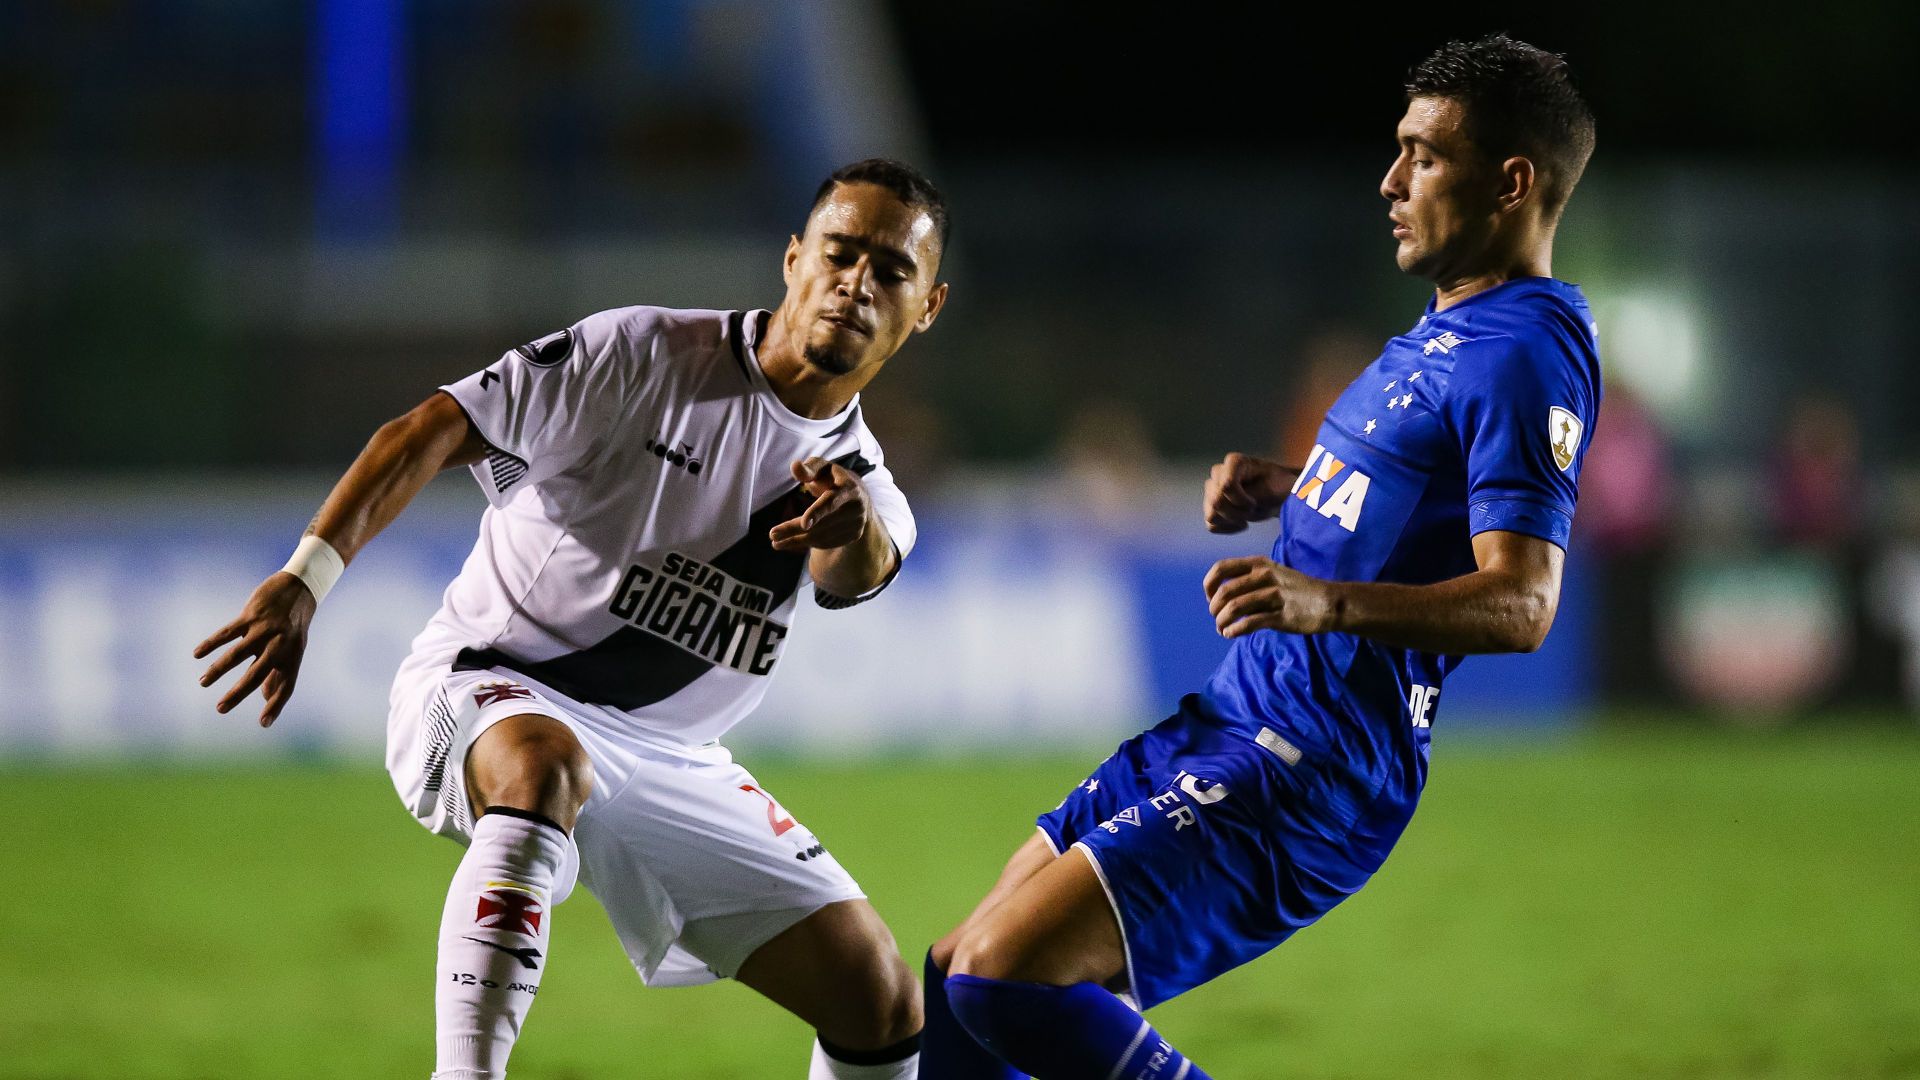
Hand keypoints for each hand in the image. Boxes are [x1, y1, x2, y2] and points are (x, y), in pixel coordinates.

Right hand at [193, 572, 316, 726]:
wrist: (299, 588)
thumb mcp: (294, 648)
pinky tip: (197, 654)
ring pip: (239, 653)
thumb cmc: (293, 625)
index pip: (287, 685)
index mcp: (292, 656)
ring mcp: (265, 629)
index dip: (276, 704)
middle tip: (220, 709)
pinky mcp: (251, 615)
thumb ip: (278, 671)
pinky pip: (228, 632)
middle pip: (258, 674)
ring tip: (203, 683)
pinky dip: (211, 644)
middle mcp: (281, 645)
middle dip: (239, 693)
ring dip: (219, 669)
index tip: (263, 723)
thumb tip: (266, 696)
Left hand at [770, 457, 871, 551]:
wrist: (859, 498)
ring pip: (822, 536)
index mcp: (849, 488)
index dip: (818, 512)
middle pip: (821, 523)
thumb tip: (795, 467)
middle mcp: (856, 508)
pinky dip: (807, 544)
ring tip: (776, 543)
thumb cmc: (833, 479)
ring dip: (797, 541)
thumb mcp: (822, 468)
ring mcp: (856, 524)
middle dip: (795, 529)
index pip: (831, 501)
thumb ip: (809, 468)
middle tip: (773, 534)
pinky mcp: (853, 536)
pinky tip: (791, 542)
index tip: (804, 524)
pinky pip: (826, 543)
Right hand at [1203, 453, 1297, 533]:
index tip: (1255, 502)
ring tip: (1248, 514)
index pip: (1226, 486)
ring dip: (1233, 520)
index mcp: (1234, 462)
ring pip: (1211, 515)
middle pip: (1216, 502)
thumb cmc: (1276, 487)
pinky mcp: (1210, 505)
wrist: (1278, 495)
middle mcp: (1218, 472)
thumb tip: (1219, 504)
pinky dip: (1228, 528)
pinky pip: (1212, 525)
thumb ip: (1247, 494)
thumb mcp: (1270, 490)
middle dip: (1238, 512)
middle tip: (1254, 509)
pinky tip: (1241, 522)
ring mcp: (1211, 489)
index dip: (1241, 501)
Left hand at [1203, 555, 1338, 637]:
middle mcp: (1264, 576)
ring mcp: (1273, 595)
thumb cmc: (1297, 590)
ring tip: (1221, 628)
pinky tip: (1231, 634)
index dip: (1209, 584)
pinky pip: (1249, 623)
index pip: (1221, 568)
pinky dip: (1234, 630)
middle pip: (1225, 591)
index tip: (1210, 598)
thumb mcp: (1273, 574)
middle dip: (1214, 608)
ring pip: (1234, 608)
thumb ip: (1249, 580)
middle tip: (1217, 617)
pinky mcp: (1281, 616)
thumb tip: (1221, 595)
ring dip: (1221, 621)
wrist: (1330, 602)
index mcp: (1259, 564)